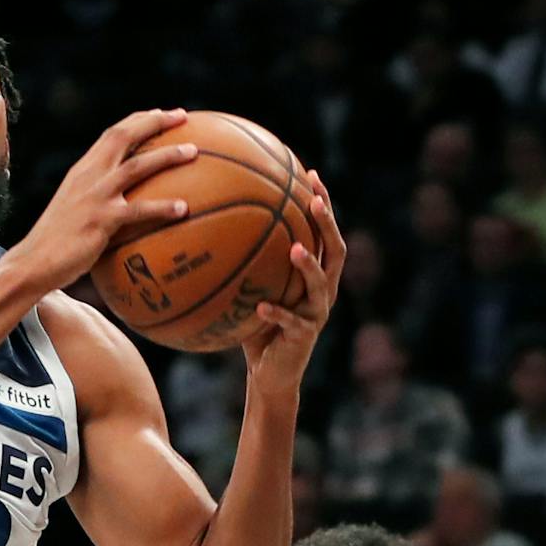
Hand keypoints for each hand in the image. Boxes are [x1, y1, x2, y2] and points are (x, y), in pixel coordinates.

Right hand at [9, 109, 195, 292]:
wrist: (33, 262)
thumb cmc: (56, 242)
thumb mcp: (74, 209)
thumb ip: (96, 199)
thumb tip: (127, 205)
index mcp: (82, 171)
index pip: (112, 134)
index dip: (139, 121)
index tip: (162, 115)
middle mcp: (88, 176)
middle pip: (124, 136)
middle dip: (155, 121)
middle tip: (183, 116)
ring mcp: (94, 196)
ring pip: (136, 165)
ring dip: (167, 155)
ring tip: (193, 152)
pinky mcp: (100, 220)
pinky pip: (139, 210)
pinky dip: (163, 207)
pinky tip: (184, 209)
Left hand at [241, 169, 343, 397]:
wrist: (270, 372)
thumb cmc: (256, 324)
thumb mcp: (251, 288)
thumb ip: (244, 261)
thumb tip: (209, 222)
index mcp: (315, 274)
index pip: (324, 232)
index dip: (323, 204)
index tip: (312, 173)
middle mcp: (323, 290)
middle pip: (335, 250)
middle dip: (327, 223)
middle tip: (314, 200)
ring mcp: (317, 314)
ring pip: (321, 284)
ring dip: (309, 266)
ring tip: (296, 249)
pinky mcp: (305, 337)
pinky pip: (291, 322)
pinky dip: (277, 313)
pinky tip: (262, 307)